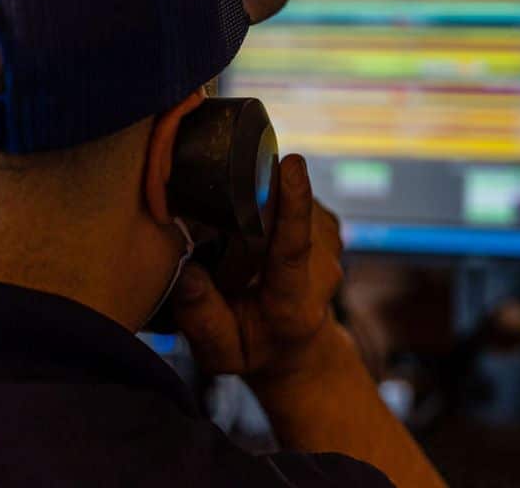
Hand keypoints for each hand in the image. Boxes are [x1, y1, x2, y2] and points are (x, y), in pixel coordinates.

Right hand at [170, 154, 347, 385]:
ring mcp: (331, 249)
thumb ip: (202, 318)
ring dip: (267, 205)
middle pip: (292, 215)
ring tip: (244, 234)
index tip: (291, 165)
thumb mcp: (221, 354)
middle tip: (228, 206)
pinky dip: (277, 207)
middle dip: (263, 195)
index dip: (292, 203)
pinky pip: (299, 203)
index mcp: (292, 303)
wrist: (298, 349)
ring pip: (296, 205)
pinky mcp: (330, 229)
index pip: (294, 246)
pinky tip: (262, 230)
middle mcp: (321, 273)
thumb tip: (188, 274)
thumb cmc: (253, 348)